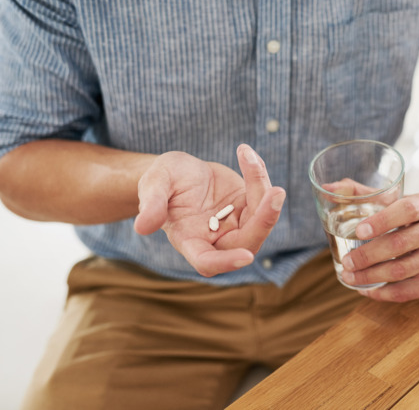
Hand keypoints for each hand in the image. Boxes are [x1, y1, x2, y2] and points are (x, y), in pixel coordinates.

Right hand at [134, 144, 285, 276]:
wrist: (179, 171)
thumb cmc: (162, 180)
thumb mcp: (154, 183)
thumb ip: (152, 203)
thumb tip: (142, 227)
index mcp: (189, 240)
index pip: (207, 262)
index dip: (225, 263)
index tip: (246, 257)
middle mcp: (217, 239)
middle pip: (247, 242)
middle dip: (265, 219)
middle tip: (276, 192)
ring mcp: (236, 224)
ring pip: (261, 217)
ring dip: (263, 188)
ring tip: (248, 157)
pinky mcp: (249, 208)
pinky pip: (263, 195)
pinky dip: (259, 174)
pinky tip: (246, 154)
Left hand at [340, 194, 418, 301]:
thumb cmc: (415, 217)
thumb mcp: (396, 200)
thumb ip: (363, 193)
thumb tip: (329, 187)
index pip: (407, 210)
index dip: (381, 221)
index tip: (358, 232)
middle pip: (400, 244)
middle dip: (367, 256)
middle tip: (346, 262)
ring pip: (401, 271)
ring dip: (370, 276)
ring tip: (349, 276)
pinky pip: (408, 291)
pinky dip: (383, 293)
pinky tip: (367, 290)